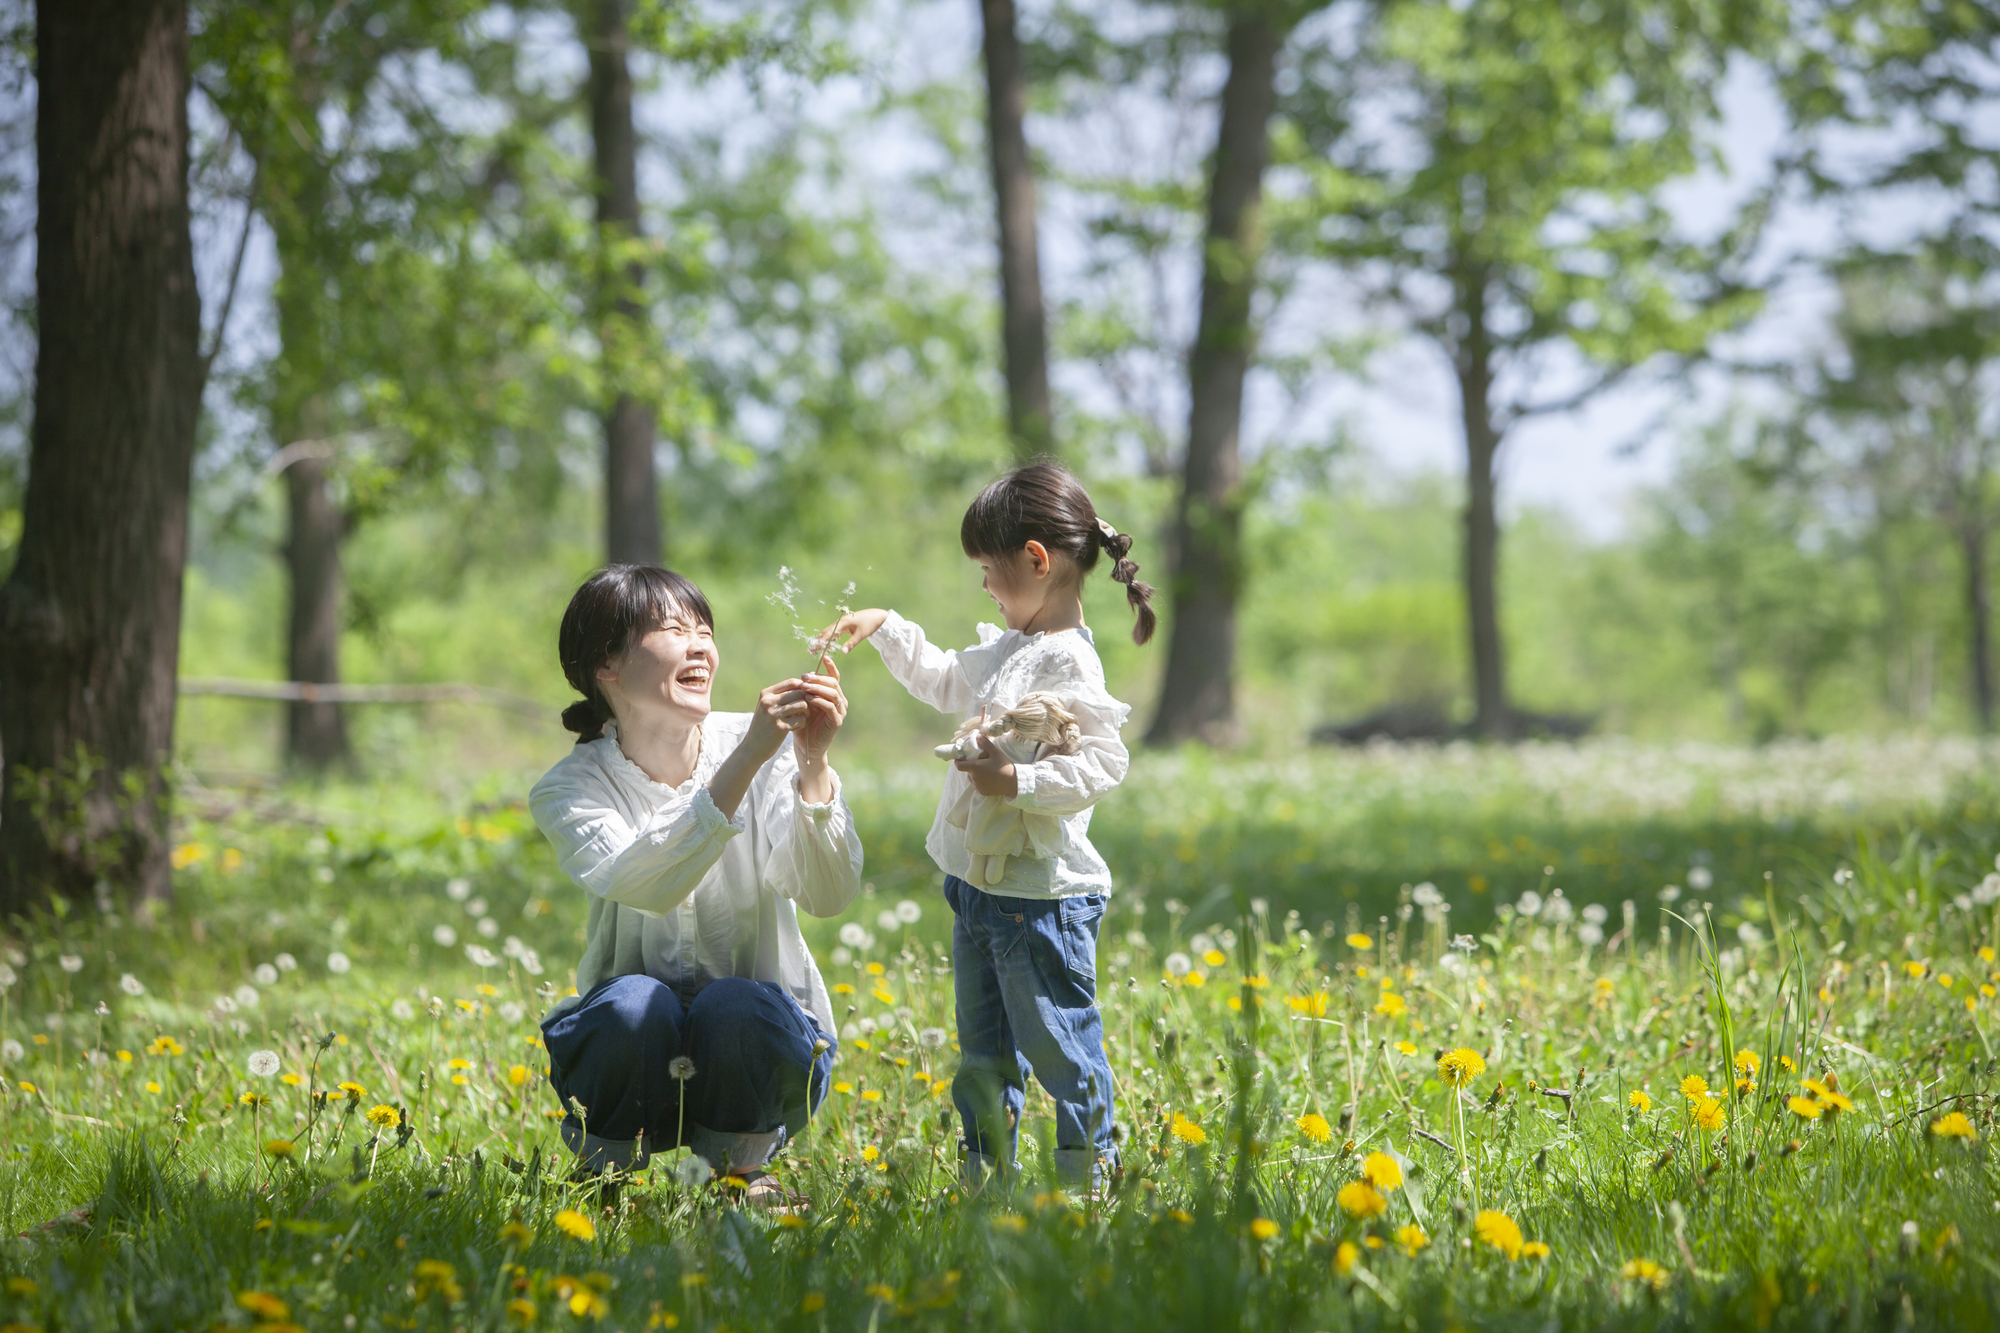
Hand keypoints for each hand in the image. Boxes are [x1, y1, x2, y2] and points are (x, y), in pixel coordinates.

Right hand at [749, 673, 817, 752]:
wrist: (752, 748)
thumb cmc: (764, 726)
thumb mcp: (768, 707)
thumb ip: (782, 696)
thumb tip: (805, 684)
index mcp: (766, 694)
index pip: (792, 682)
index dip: (804, 688)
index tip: (807, 698)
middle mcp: (768, 701)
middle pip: (799, 692)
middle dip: (807, 701)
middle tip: (805, 711)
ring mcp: (773, 714)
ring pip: (802, 704)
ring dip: (806, 713)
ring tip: (800, 719)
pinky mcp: (780, 727)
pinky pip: (801, 719)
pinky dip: (802, 724)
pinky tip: (794, 728)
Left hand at [793, 655, 847, 770]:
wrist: (805, 746)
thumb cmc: (803, 723)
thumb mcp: (803, 703)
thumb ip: (806, 691)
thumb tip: (806, 675)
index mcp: (832, 695)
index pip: (834, 677)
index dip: (831, 666)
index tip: (824, 657)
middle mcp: (840, 701)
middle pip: (833, 683)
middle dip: (818, 678)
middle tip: (804, 677)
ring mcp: (840, 712)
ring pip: (833, 693)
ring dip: (818, 688)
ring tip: (805, 687)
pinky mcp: (836, 722)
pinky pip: (830, 707)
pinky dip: (820, 701)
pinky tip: (809, 700)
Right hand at [818, 608, 889, 653]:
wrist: (878, 617)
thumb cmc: (870, 624)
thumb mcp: (861, 634)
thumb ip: (851, 643)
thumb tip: (843, 652)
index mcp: (843, 622)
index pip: (828, 633)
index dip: (820, 642)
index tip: (814, 649)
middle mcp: (840, 622)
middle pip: (826, 632)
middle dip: (817, 642)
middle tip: (810, 651)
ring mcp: (842, 623)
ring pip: (829, 632)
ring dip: (822, 640)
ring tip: (815, 649)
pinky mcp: (845, 626)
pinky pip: (834, 632)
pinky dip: (829, 639)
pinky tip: (826, 646)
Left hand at [954, 732, 1017, 797]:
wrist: (1012, 783)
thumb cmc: (1004, 766)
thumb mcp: (996, 752)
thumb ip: (986, 744)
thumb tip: (978, 736)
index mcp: (975, 767)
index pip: (959, 765)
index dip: (958, 761)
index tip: (962, 758)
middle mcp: (974, 778)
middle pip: (967, 770)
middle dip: (971, 766)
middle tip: (981, 762)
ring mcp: (977, 786)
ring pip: (971, 777)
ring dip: (975, 773)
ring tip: (986, 770)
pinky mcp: (981, 792)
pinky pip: (977, 784)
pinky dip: (980, 781)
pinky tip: (989, 778)